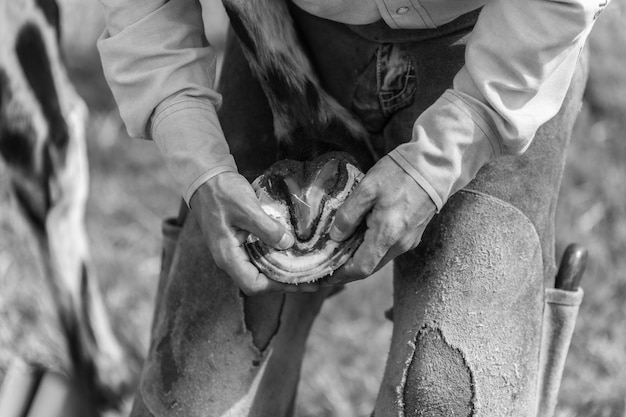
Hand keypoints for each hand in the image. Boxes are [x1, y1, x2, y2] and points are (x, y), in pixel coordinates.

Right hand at [190, 172, 319, 294]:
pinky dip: (276, 256)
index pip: (253, 284)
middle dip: (285, 281)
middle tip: (310, 279)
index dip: (277, 286)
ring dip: (282, 270)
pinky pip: (260, 255)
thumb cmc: (220, 192)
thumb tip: (288, 244)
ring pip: (261, 268)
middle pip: (259, 280)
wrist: (205, 176)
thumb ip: (267, 228)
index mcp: (227, 256)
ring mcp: (234, 250)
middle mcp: (230, 258)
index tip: (299, 281)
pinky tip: (291, 251)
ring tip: (305, 268)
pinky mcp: (240, 241)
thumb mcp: (246, 208)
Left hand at [323, 156, 436, 285]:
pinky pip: (387, 250)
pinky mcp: (412, 234)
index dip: (339, 275)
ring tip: (337, 253)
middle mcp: (400, 244)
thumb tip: (336, 237)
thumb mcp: (367, 188)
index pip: (360, 268)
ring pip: (378, 259)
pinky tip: (357, 240)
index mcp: (387, 235)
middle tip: (324, 266)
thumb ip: (349, 214)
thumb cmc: (401, 173)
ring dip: (358, 260)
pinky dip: (370, 250)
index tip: (322, 277)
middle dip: (345, 270)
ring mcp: (408, 241)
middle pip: (369, 268)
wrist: (435, 165)